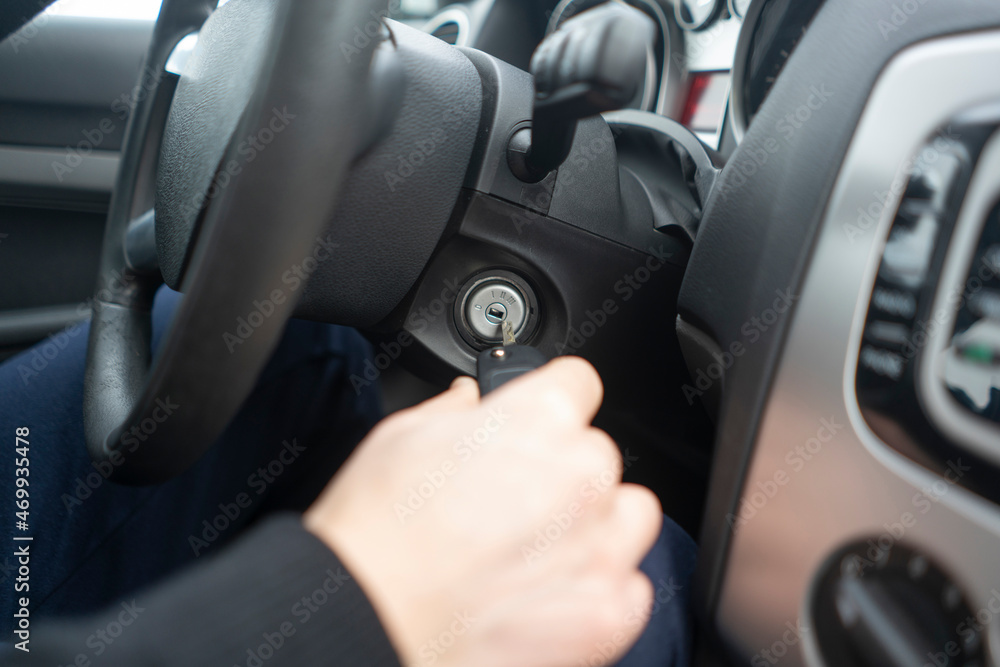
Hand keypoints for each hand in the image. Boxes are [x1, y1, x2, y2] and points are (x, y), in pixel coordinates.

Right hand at [304, 357, 661, 666]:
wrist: (367, 620)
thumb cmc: (377, 532)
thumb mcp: (402, 435)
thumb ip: (455, 410)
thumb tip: (470, 401)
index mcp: (540, 418)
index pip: (578, 383)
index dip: (551, 401)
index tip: (538, 423)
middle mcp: (583, 475)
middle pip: (597, 454)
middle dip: (563, 471)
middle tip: (514, 501)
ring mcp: (601, 546)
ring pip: (629, 514)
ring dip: (596, 524)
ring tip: (541, 548)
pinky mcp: (607, 612)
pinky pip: (630, 585)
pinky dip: (598, 590)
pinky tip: (548, 594)